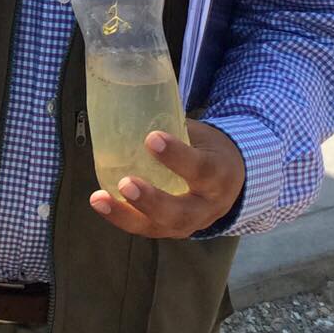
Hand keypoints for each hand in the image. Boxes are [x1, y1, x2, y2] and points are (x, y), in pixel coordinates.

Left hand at [88, 121, 246, 238]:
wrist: (233, 183)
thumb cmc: (209, 150)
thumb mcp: (202, 136)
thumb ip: (174, 125)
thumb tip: (133, 101)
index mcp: (220, 175)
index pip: (202, 168)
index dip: (177, 156)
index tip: (152, 138)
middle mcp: (207, 206)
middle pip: (180, 212)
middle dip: (151, 200)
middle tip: (125, 183)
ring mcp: (190, 224)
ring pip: (160, 227)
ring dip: (126, 214)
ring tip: (99, 199)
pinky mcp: (172, 231)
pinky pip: (146, 229)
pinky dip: (121, 217)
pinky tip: (101, 203)